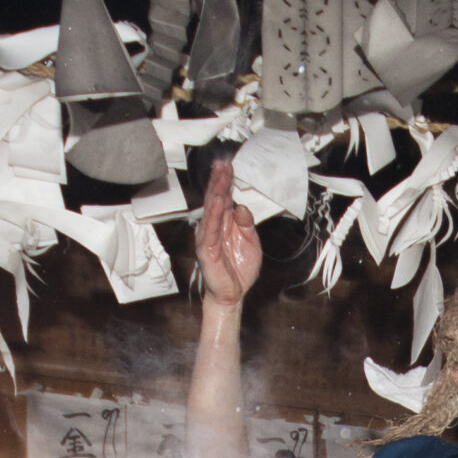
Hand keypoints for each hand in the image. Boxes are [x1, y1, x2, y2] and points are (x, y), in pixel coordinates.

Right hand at [197, 157, 260, 306]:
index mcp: (224, 224)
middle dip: (219, 180)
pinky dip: (214, 214)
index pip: (223, 198)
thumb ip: (247, 224)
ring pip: (211, 210)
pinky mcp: (206, 248)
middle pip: (215, 199)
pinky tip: (218, 201)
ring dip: (216, 191)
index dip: (225, 182)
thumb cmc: (239, 269)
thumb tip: (242, 207)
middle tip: (223, 163)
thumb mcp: (251, 242)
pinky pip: (210, 228)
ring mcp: (208, 236)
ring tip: (220, 176)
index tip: (229, 166)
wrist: (232, 294)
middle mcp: (213, 227)